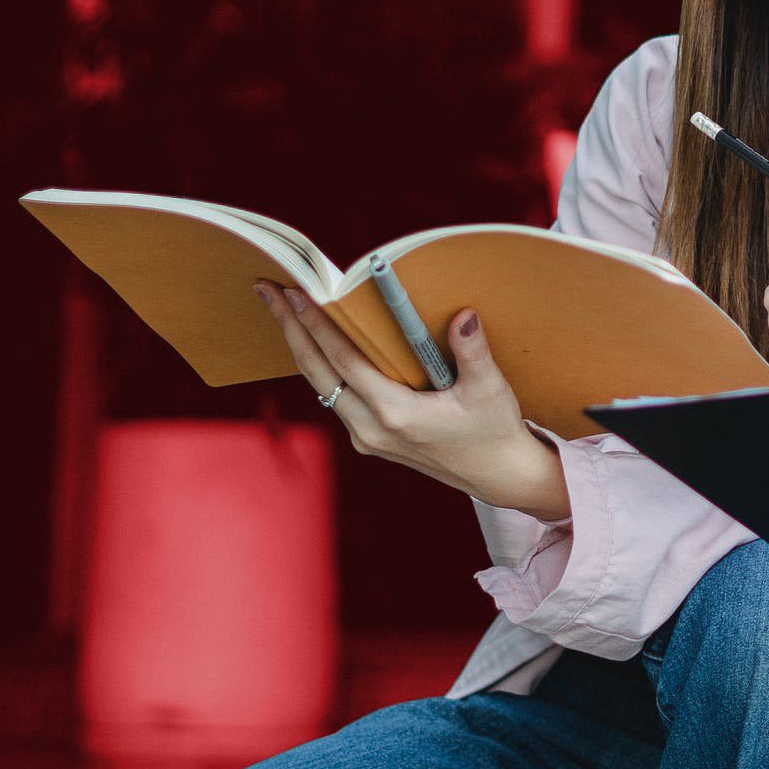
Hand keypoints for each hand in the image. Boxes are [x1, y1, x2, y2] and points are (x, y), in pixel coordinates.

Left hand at [256, 282, 570, 519]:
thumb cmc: (495, 431)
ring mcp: (367, 437)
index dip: (316, 326)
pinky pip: (336, 396)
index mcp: (396, 414)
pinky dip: (323, 366)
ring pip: (321, 386)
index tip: (296, 295)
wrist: (498, 474)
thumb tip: (463, 315)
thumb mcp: (489, 389)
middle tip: (270, 294)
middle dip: (291, 330)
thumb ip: (473, 351)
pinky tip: (319, 345)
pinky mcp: (371, 438)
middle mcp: (372, 429)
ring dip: (302, 347)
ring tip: (288, 312)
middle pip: (317, 373)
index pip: (344, 362)